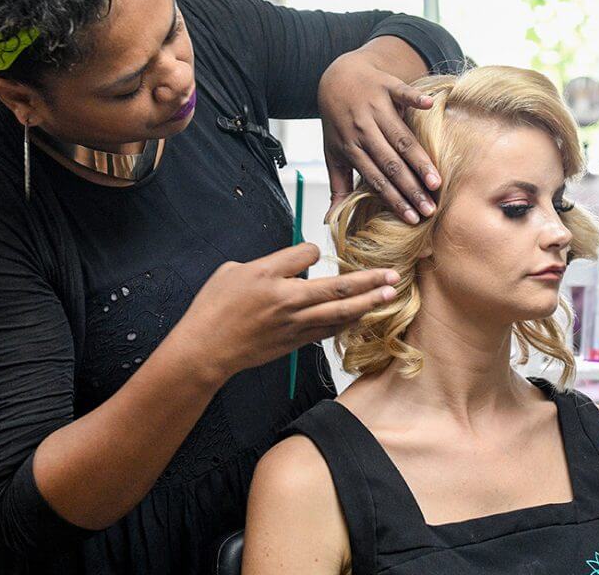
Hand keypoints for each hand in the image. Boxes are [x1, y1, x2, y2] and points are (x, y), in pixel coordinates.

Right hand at [181, 243, 398, 382]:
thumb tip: (289, 264)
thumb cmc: (213, 308)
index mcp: (269, 275)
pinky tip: (361, 317)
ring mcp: (293, 324)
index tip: (311, 252)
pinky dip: (347, 322)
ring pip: (340, 313)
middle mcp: (287, 300)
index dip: (312, 249)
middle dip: (369, 281)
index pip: (306, 253)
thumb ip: (267, 265)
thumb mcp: (232, 271)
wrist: (205, 349)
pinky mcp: (294, 341)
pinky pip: (328, 330)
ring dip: (368, 304)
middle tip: (393, 275)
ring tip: (389, 296)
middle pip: (338, 288)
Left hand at [318, 49, 441, 222]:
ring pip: (401, 137)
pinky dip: (415, 98)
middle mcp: (363, 129)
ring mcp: (375, 107)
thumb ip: (338, 186)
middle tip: (430, 209)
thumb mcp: (333, 153)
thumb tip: (331, 220)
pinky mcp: (386, 86)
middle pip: (391, 163)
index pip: (376, 179)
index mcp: (351, 147)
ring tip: (436, 181)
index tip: (413, 218)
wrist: (338, 78)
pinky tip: (429, 106)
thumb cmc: (338, 121)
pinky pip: (402, 93)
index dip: (395, 199)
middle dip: (410, 188)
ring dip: (419, 159)